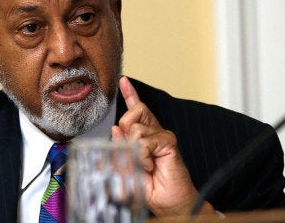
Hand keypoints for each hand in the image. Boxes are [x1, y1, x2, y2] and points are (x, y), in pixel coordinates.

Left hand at [111, 76, 214, 216]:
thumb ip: (121, 149)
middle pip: (131, 113)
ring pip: (135, 128)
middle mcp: (154, 132)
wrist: (170, 203)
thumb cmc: (152, 188)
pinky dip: (142, 156)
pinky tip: (150, 165)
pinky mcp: (169, 142)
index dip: (130, 93)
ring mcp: (162, 136)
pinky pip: (145, 141)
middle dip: (125, 130)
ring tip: (145, 164)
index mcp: (144, 135)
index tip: (123, 80)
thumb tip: (114, 131)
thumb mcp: (128, 168)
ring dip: (134, 150)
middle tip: (132, 152)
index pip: (136, 110)